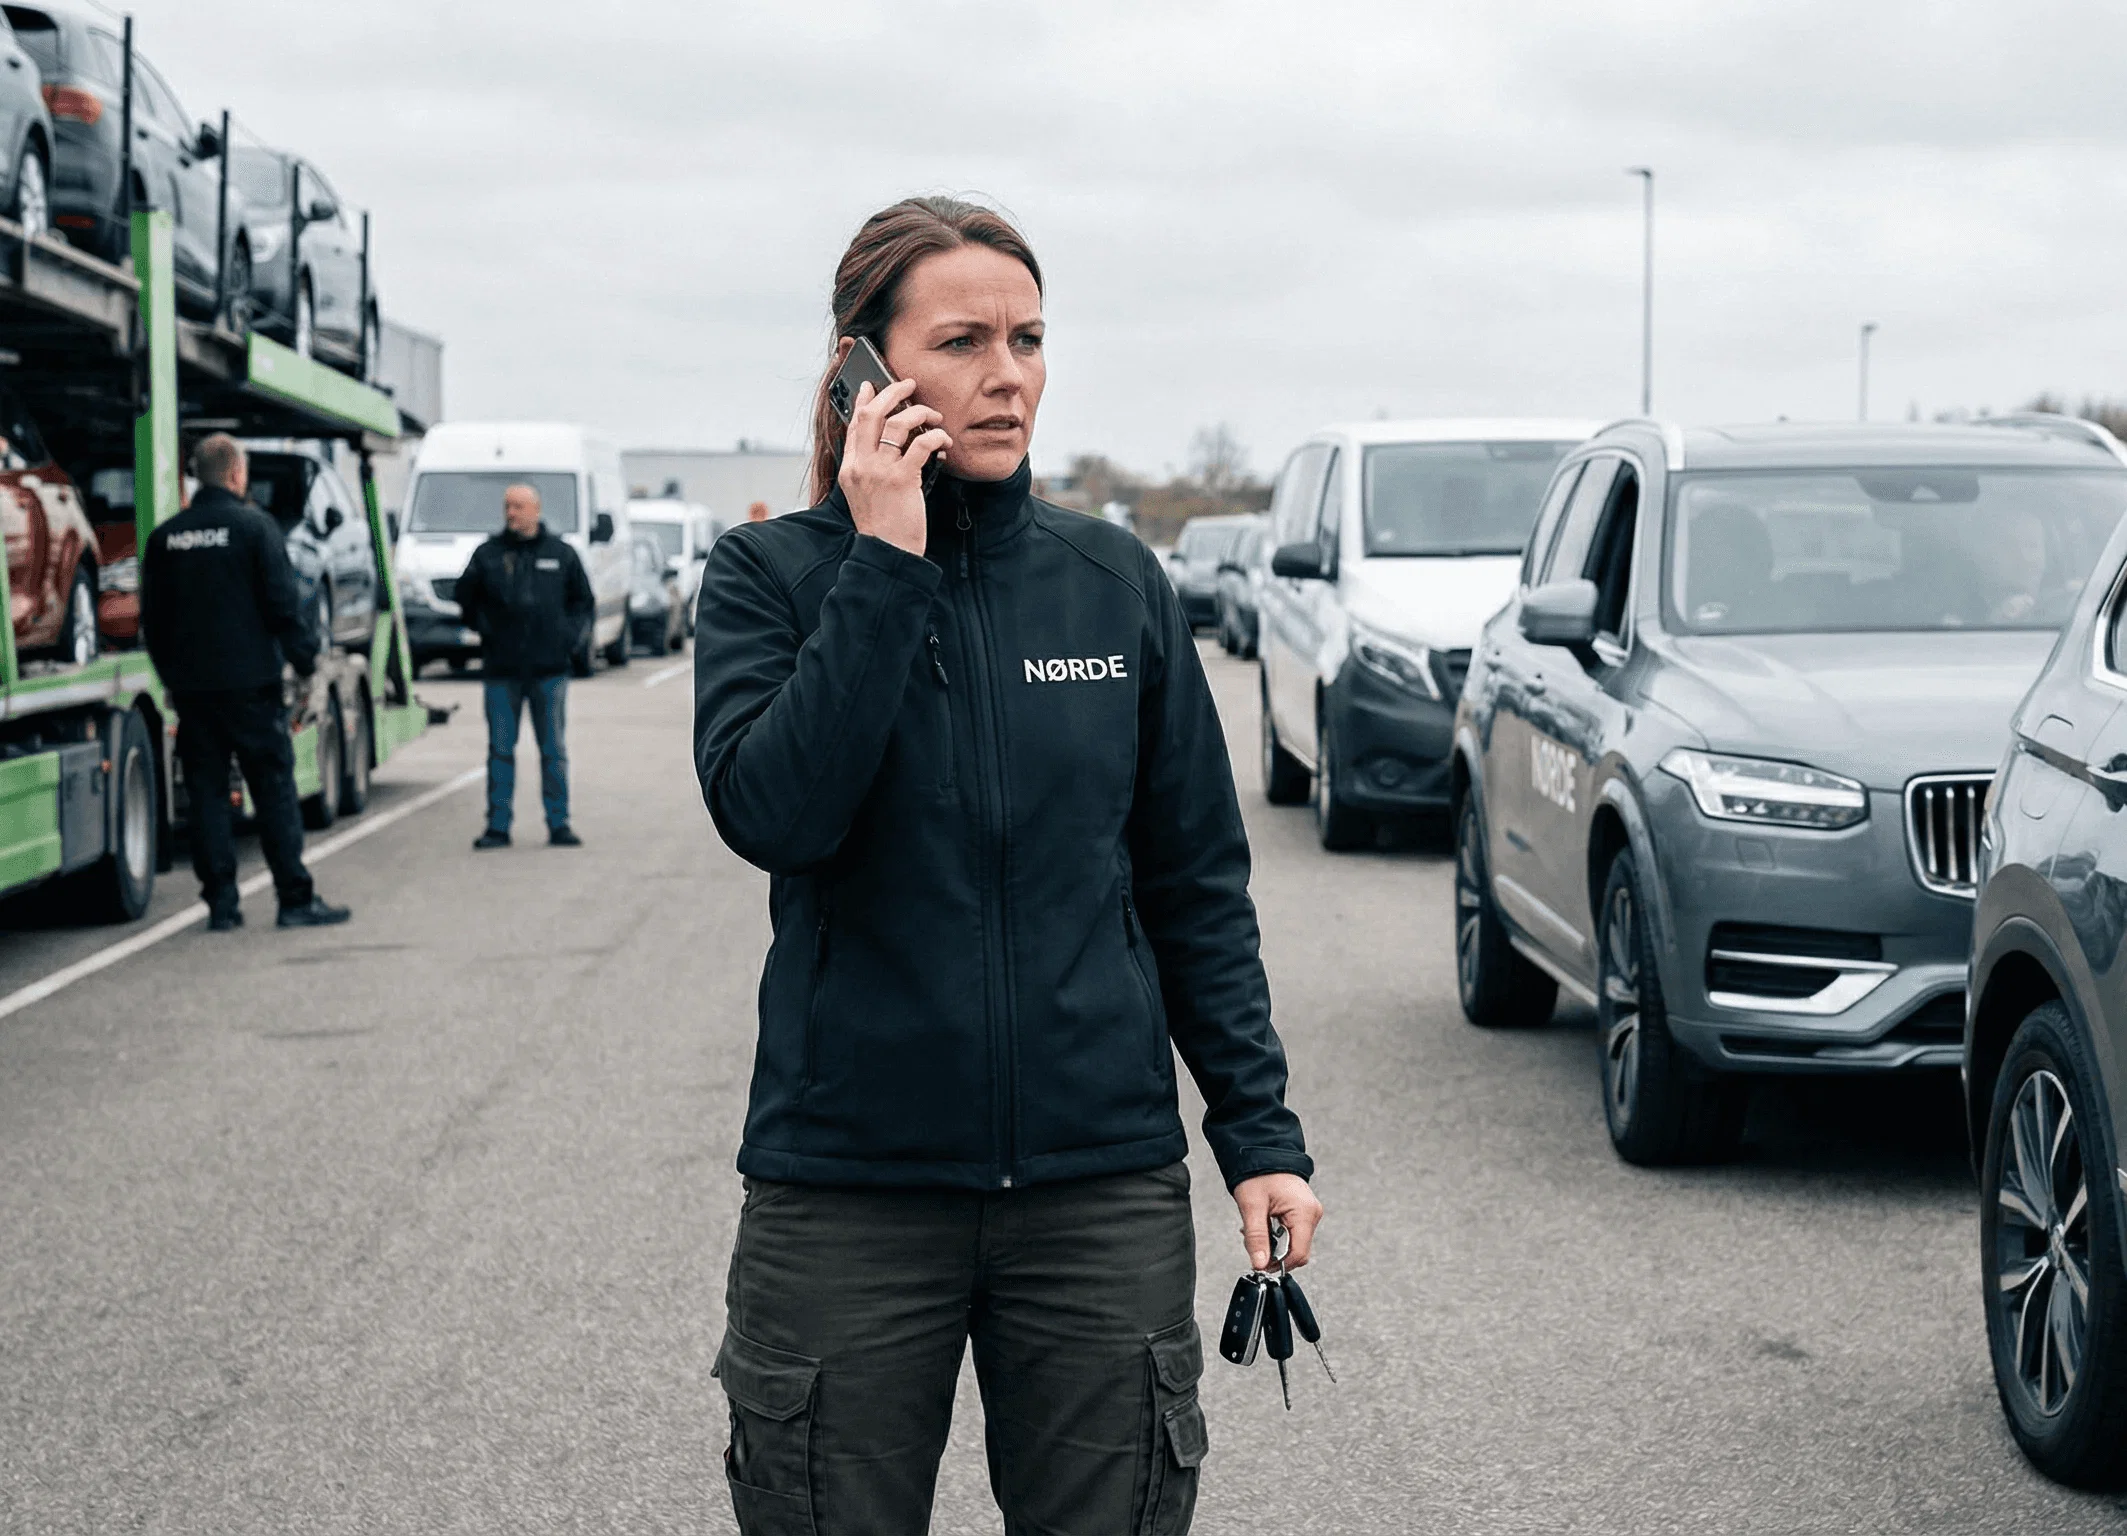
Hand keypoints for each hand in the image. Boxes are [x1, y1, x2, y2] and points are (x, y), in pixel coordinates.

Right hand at [837, 377, 949, 557]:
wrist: (888, 554)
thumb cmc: (884, 528)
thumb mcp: (867, 496)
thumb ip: (872, 470)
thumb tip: (894, 445)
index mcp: (850, 469)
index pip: (854, 426)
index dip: (863, 402)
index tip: (870, 386)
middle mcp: (861, 466)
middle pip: (872, 414)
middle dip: (891, 392)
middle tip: (908, 384)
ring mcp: (879, 471)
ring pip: (897, 423)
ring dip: (920, 413)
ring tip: (934, 416)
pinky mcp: (902, 479)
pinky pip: (922, 443)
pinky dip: (936, 436)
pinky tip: (944, 441)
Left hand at [1233, 1172, 1322, 1271]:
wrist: (1262, 1151)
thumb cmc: (1258, 1173)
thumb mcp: (1252, 1206)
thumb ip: (1256, 1238)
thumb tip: (1259, 1265)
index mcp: (1304, 1212)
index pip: (1298, 1254)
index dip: (1279, 1264)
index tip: (1259, 1264)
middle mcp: (1312, 1214)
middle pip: (1296, 1251)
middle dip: (1273, 1253)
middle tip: (1252, 1241)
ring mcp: (1309, 1213)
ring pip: (1293, 1244)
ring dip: (1272, 1243)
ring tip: (1255, 1226)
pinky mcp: (1303, 1212)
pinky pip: (1292, 1233)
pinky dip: (1275, 1234)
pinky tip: (1263, 1223)